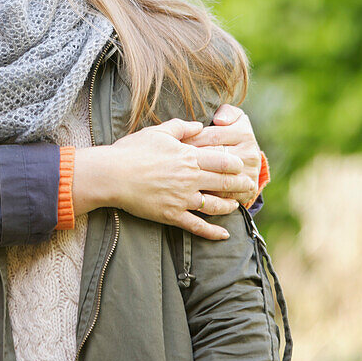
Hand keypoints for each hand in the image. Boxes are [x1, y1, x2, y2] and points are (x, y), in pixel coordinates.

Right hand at [72, 118, 255, 239]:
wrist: (112, 175)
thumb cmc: (132, 150)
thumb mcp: (158, 132)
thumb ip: (181, 127)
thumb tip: (199, 125)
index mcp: (188, 157)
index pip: (223, 161)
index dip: (236, 164)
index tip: (241, 165)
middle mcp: (190, 179)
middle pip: (224, 183)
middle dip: (240, 185)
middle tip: (249, 186)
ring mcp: (182, 199)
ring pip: (215, 206)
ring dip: (229, 206)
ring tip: (236, 206)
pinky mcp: (172, 215)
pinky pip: (197, 226)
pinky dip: (213, 232)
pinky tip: (224, 235)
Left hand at [179, 104, 261, 205]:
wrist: (245, 167)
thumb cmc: (230, 137)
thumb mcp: (233, 120)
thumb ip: (227, 112)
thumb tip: (219, 120)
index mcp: (244, 134)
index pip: (212, 135)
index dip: (191, 138)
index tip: (175, 142)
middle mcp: (249, 154)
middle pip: (213, 155)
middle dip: (190, 157)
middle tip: (171, 159)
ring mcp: (247, 175)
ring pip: (215, 176)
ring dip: (194, 176)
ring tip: (176, 174)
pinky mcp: (244, 192)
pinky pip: (220, 194)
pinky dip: (202, 192)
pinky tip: (187, 189)